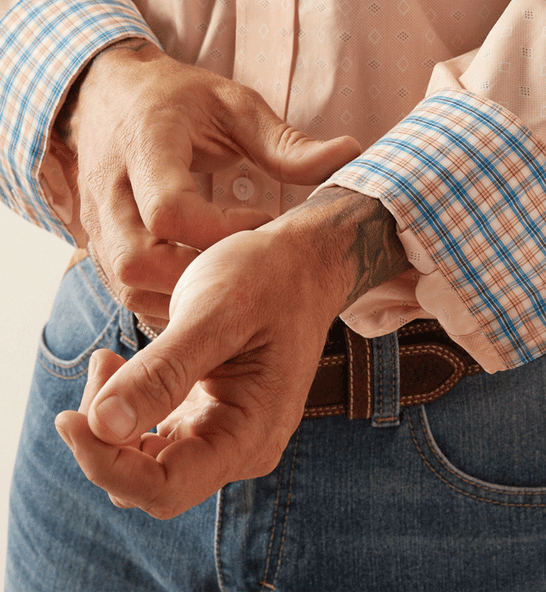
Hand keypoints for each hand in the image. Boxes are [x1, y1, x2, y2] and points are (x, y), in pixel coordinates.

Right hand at [53, 39, 359, 325]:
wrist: (110, 97)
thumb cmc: (177, 99)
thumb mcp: (234, 106)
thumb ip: (285, 143)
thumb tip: (350, 155)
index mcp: (146, 145)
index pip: (170, 209)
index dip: (223, 231)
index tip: (263, 222)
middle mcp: (110, 190)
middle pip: (139, 262)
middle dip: (202, 277)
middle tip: (248, 266)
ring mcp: (95, 222)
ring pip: (129, 285)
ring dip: (184, 295)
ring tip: (229, 278)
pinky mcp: (96, 242)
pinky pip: (125, 291)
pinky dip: (166, 297)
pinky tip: (202, 284)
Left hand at [55, 187, 410, 518]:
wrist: (303, 263)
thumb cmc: (270, 279)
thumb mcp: (216, 314)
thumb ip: (163, 371)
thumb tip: (102, 426)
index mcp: (250, 434)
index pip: (165, 487)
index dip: (106, 464)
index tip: (68, 418)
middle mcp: (238, 447)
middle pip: (148, 479)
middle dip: (106, 437)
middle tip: (104, 362)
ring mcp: (224, 433)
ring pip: (145, 460)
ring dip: (113, 421)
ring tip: (111, 358)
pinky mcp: (210, 415)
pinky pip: (155, 435)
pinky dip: (128, 408)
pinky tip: (122, 364)